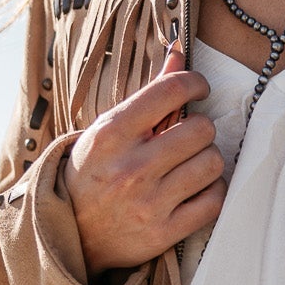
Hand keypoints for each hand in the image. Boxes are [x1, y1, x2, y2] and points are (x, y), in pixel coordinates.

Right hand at [61, 39, 225, 276]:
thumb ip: (149, 93)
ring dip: (208, 160)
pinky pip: (214, 201)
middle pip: (201, 129)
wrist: (70, 233)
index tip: (198, 89)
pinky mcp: (163, 233)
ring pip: (213, 163)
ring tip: (191, 163)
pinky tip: (197, 188)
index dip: (195, 84)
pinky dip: (212, 191)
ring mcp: (148, 203)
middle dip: (199, 128)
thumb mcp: (108, 129)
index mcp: (111, 133)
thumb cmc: (94, 173)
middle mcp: (130, 168)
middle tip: (188, 136)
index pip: (171, 91)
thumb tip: (179, 51)